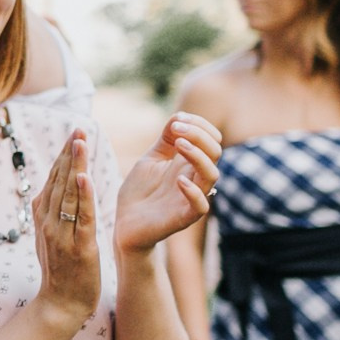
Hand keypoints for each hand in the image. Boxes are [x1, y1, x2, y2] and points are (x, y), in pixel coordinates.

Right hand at [30, 131, 100, 333]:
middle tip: (78, 129)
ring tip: (81, 143)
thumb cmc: (61, 269)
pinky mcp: (78, 247)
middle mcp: (48, 221)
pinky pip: (81, 217)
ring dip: (74, 166)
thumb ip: (52, 210)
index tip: (74, 133)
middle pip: (59, 180)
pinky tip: (85, 177)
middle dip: (69, 153)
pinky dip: (83, 196)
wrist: (61, 303)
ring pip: (68, 193)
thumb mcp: (51, 234)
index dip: (64, 155)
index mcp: (43, 215)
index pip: (53, 178)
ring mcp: (62, 234)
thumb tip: (54, 185)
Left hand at [116, 112, 221, 253]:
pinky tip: (178, 180)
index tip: (178, 119)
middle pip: (215, 152)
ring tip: (180, 144)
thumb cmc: (140, 191)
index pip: (212, 139)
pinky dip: (193, 192)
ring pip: (212, 176)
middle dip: (199, 135)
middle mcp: (195, 178)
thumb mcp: (152, 158)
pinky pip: (201, 206)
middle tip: (176, 128)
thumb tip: (180, 116)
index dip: (200, 125)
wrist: (124, 223)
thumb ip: (166, 139)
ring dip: (198, 156)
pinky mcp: (184, 217)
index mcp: (190, 163)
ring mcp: (191, 198)